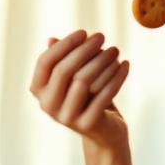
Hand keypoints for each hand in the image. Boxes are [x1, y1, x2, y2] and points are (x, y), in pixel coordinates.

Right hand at [30, 30, 129, 147]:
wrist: (104, 132)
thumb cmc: (87, 96)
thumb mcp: (74, 76)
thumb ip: (63, 59)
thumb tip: (51, 39)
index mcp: (39, 90)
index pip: (45, 62)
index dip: (64, 45)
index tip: (84, 32)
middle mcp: (47, 105)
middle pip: (64, 71)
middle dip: (84, 50)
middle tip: (102, 36)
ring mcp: (66, 117)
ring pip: (84, 82)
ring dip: (102, 62)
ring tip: (115, 50)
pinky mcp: (87, 124)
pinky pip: (103, 95)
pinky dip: (116, 77)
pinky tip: (125, 64)